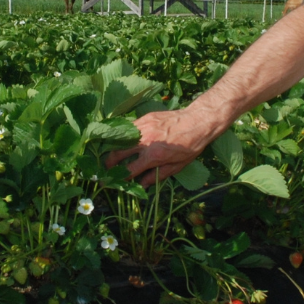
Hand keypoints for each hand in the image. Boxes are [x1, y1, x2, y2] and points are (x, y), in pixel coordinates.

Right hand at [104, 108, 220, 186]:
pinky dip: (124, 136)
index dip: (119, 178)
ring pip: (120, 139)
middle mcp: (144, 142)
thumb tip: (142, 184)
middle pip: (118, 153)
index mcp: (153, 156)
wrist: (197, 121)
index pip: (129, 170)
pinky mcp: (144, 118)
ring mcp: (143, 127)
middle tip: (106, 168)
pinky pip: (128, 128)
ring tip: (111, 154)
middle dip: (109, 163)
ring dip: (113, 148)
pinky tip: (124, 140)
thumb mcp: (177, 166)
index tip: (111, 182)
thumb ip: (157, 175)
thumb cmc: (190, 146)